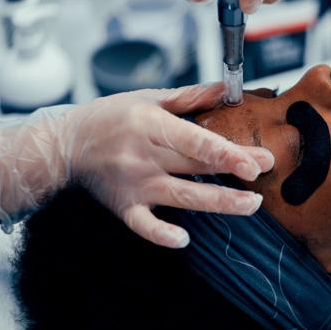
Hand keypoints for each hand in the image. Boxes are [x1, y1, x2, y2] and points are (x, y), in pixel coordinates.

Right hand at [0, 83, 273, 247]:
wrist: (66, 145)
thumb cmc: (112, 117)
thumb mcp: (149, 98)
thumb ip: (191, 97)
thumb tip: (228, 89)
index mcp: (150, 125)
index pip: (195, 140)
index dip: (227, 152)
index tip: (256, 160)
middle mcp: (143, 155)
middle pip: (195, 166)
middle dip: (232, 173)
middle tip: (264, 177)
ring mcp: (133, 184)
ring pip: (181, 196)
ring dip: (217, 202)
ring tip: (250, 206)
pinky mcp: (124, 206)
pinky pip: (143, 224)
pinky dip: (160, 234)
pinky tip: (183, 240)